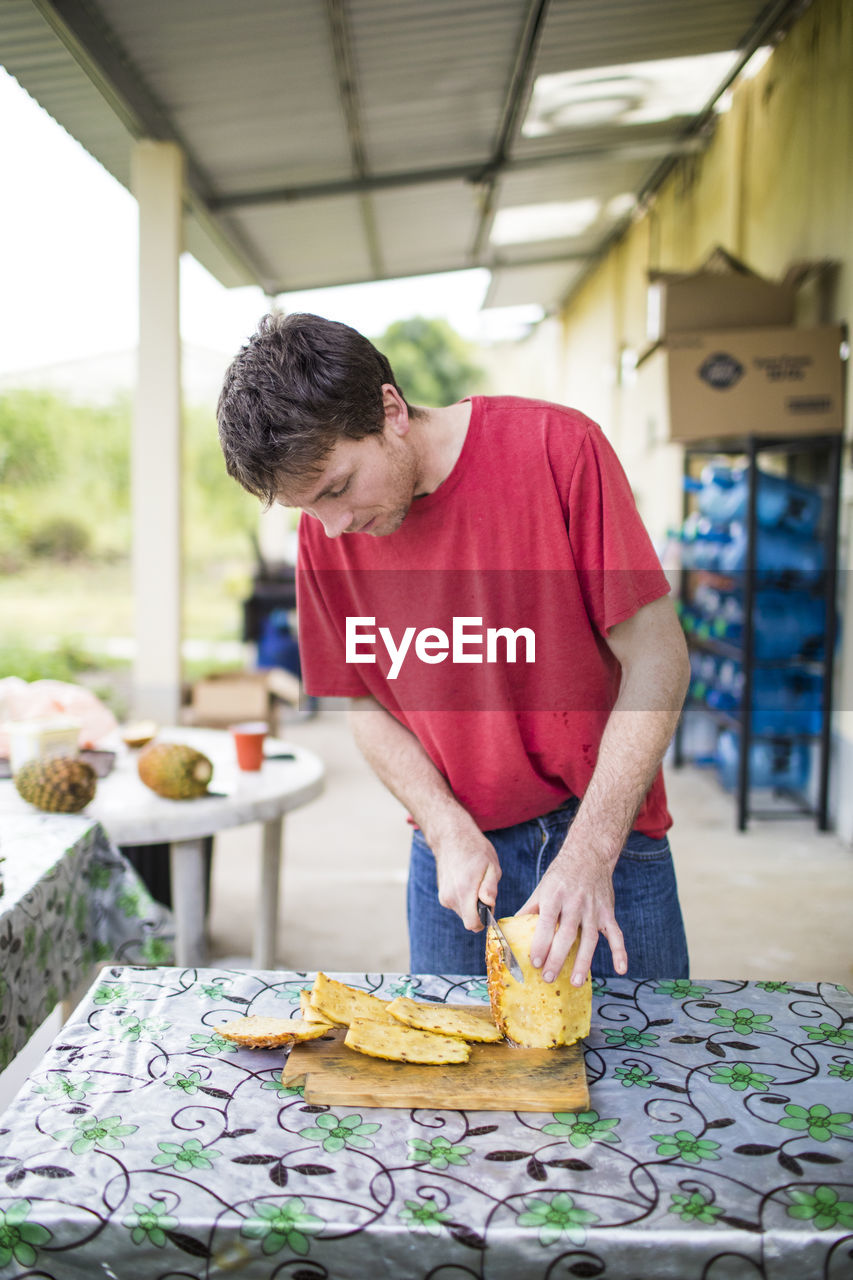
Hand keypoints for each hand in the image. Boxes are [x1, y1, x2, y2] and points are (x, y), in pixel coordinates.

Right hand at [430, 825, 500, 932]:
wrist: (451, 838)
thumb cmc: (475, 850)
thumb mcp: (491, 865)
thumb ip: (490, 888)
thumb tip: (490, 905)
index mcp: (464, 891)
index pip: (473, 924)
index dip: (485, 920)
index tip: (490, 906)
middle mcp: (450, 897)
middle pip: (469, 919)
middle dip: (479, 911)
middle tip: (484, 889)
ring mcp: (444, 897)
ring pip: (463, 913)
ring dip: (472, 905)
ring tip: (475, 883)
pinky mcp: (442, 895)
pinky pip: (457, 906)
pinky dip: (464, 900)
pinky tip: (466, 882)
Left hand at [519, 843, 626, 985]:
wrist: (589, 854)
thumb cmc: (560, 875)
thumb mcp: (542, 888)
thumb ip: (529, 910)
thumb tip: (510, 930)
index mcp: (554, 896)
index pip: (546, 923)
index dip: (540, 943)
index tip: (535, 962)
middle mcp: (575, 902)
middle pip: (566, 934)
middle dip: (557, 958)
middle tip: (549, 978)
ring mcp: (594, 909)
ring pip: (589, 938)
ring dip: (583, 962)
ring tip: (576, 982)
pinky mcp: (608, 912)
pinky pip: (616, 934)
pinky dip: (620, 951)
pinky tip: (621, 969)